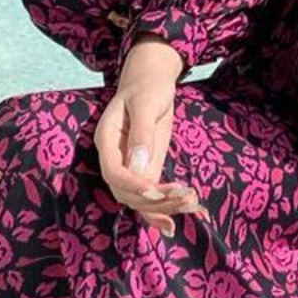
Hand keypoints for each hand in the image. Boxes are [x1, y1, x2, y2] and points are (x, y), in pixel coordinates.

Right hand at [93, 36, 199, 236]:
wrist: (150, 80)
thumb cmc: (147, 86)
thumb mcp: (145, 102)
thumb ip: (141, 132)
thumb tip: (138, 162)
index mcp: (107, 140)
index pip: (113, 172)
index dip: (132, 184)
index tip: (156, 190)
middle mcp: (115, 158)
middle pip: (126, 192)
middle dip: (153, 200)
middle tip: (183, 196)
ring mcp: (131, 166)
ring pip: (139, 199)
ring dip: (163, 207)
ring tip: (190, 205)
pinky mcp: (147, 168)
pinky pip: (152, 194)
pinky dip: (165, 207)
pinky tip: (183, 216)